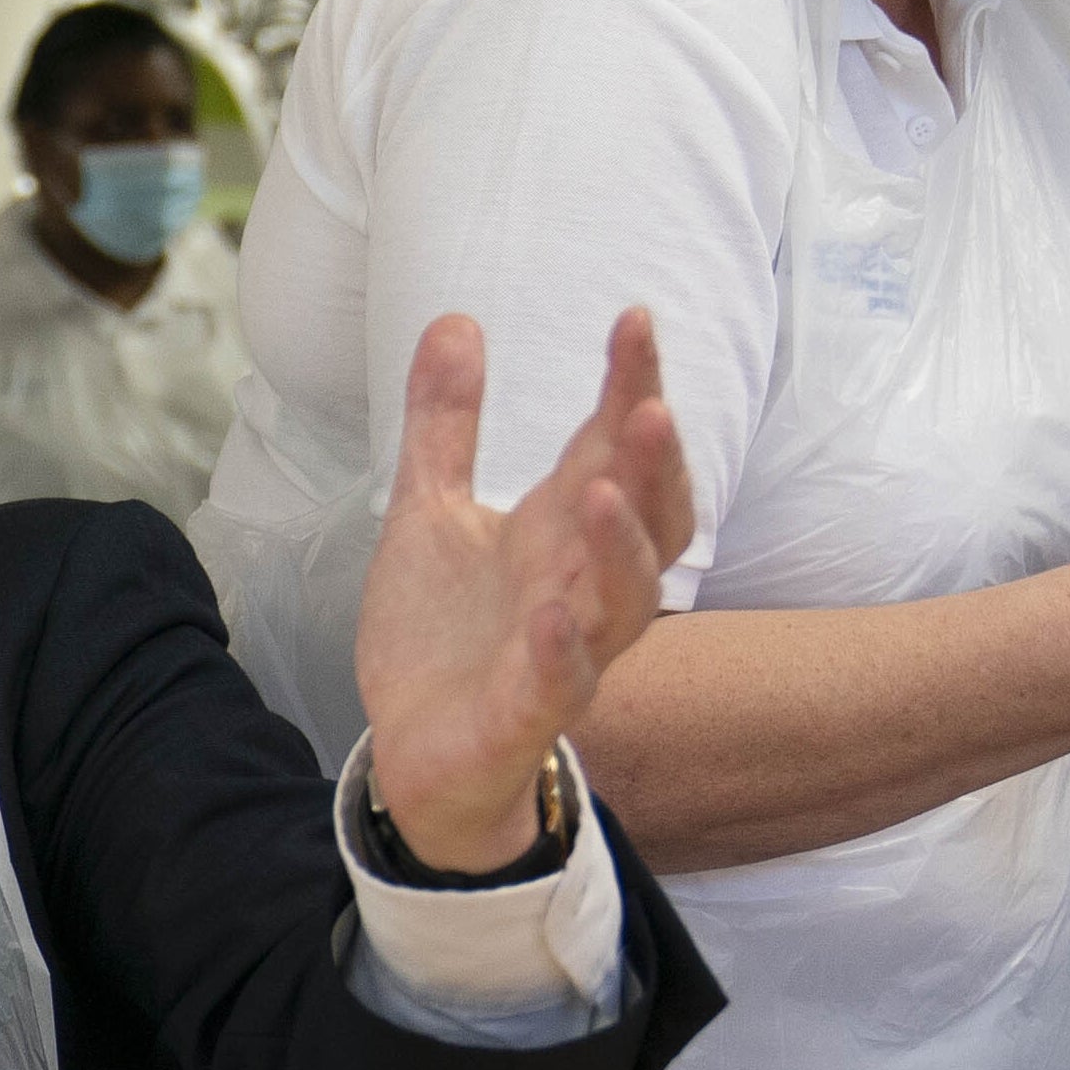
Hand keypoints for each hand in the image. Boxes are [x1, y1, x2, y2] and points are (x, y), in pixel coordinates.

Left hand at [352, 309, 694, 871]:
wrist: (415, 750)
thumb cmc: (442, 632)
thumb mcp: (429, 511)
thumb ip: (445, 424)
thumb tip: (456, 319)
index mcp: (559, 529)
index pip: (613, 448)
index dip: (631, 387)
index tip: (635, 319)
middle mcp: (578, 584)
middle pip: (649, 520)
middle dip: (654, 464)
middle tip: (649, 403)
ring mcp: (562, 651)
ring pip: (625, 602)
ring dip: (621, 549)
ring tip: (603, 490)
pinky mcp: (526, 714)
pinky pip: (561, 684)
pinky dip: (562, 650)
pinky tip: (550, 614)